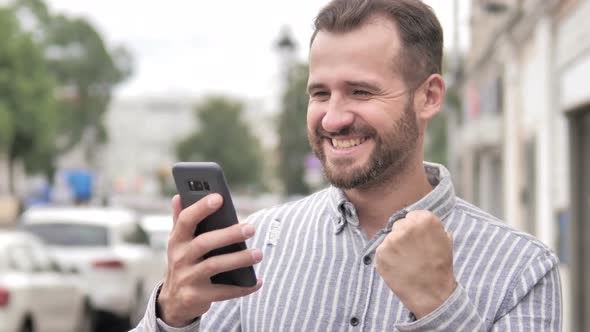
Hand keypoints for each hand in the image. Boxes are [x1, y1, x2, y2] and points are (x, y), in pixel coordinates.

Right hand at [157, 194, 262, 326]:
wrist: (173, 302)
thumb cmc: (183, 262)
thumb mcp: (178, 243)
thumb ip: (180, 220)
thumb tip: (178, 196)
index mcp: (176, 240)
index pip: (186, 220)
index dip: (201, 208)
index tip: (219, 197)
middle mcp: (180, 258)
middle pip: (204, 243)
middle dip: (229, 235)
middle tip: (251, 228)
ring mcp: (187, 278)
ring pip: (215, 266)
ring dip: (239, 259)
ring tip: (259, 253)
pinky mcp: (196, 297)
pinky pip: (223, 292)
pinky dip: (242, 288)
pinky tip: (257, 282)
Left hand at [375, 210, 455, 318]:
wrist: (432, 294)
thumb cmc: (440, 269)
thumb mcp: (445, 242)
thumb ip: (433, 227)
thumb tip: (423, 220)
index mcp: (425, 220)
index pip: (411, 216)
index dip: (414, 230)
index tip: (417, 241)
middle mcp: (407, 226)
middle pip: (398, 225)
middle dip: (403, 237)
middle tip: (412, 253)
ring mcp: (392, 239)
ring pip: (389, 238)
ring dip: (395, 248)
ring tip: (406, 262)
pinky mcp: (381, 252)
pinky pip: (382, 251)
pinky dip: (387, 258)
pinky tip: (398, 267)